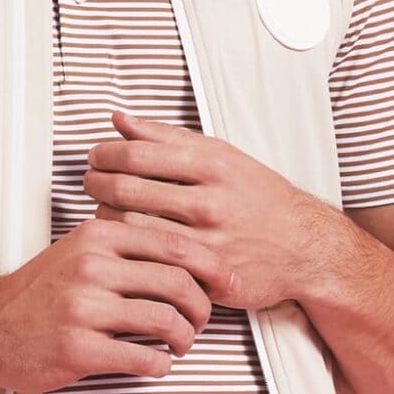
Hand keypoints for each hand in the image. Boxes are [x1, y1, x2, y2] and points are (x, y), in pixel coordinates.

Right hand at [0, 213, 234, 393]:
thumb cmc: (37, 293)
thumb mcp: (77, 250)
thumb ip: (124, 247)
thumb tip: (183, 257)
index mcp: (98, 237)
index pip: (174, 244)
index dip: (211, 266)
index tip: (227, 282)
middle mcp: (92, 268)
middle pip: (178, 282)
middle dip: (203, 306)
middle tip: (202, 321)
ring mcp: (84, 309)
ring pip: (166, 321)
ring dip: (185, 338)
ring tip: (180, 344)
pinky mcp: (78, 349)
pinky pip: (142, 358)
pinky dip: (160, 364)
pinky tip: (156, 363)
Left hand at [81, 109, 323, 312]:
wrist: (303, 246)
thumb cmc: (258, 198)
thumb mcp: (220, 155)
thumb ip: (167, 137)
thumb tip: (120, 120)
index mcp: (212, 164)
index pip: (136, 153)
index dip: (104, 154)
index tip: (96, 156)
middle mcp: (209, 200)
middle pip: (126, 188)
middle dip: (96, 183)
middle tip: (90, 181)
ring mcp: (206, 239)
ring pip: (130, 226)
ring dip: (104, 216)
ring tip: (103, 209)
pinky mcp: (204, 273)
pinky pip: (148, 258)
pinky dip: (126, 248)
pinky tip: (123, 240)